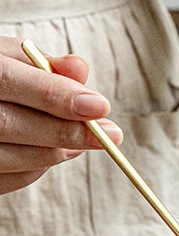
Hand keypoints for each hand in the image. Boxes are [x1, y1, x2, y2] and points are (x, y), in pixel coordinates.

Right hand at [0, 37, 122, 194]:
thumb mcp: (2, 57)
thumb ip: (38, 64)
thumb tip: (81, 70)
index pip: (7, 82)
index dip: (55, 96)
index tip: (100, 106)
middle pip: (10, 124)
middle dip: (67, 130)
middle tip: (110, 133)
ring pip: (15, 157)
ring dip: (59, 150)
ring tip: (88, 139)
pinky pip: (12, 178)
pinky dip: (40, 165)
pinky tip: (60, 149)